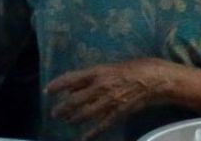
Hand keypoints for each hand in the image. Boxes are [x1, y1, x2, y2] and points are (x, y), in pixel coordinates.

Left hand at [47, 59, 162, 139]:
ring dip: (74, 118)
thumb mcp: (108, 67)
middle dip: (63, 107)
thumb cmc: (131, 68)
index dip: (58, 85)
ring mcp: (109, 101)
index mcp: (98, 72)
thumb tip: (74, 86)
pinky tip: (85, 137)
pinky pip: (102, 124)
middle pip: (76, 99)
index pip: (71, 79)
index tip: (47, 90)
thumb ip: (91, 77)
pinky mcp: (118, 112)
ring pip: (86, 113)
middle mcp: (100, 86)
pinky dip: (92, 132)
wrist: (153, 79)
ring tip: (67, 121)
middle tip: (55, 113)